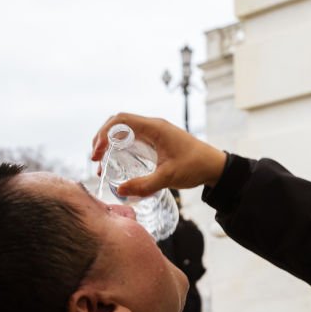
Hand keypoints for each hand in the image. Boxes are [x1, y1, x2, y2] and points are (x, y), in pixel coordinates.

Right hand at [90, 112, 227, 195]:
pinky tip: (118, 165)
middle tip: (95, 160)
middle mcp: (153, 126)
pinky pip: (134, 139)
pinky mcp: (158, 141)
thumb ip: (144, 185)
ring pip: (125, 131)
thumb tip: (119, 191)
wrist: (215, 167)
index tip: (96, 154)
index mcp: (155, 128)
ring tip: (103, 166)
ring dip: (111, 144)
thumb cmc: (196, 167)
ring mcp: (155, 133)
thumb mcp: (169, 177)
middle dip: (103, 139)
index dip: (103, 134)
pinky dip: (122, 148)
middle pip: (119, 124)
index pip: (120, 121)